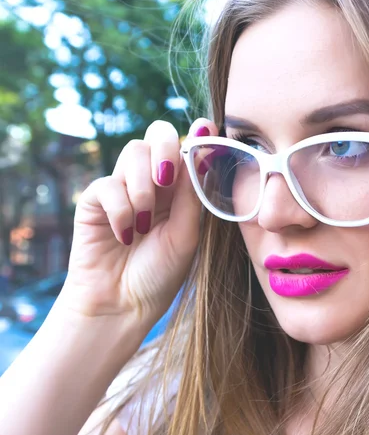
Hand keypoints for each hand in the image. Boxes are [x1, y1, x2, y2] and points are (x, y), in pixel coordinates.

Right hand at [60, 118, 217, 338]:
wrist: (122, 305)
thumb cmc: (160, 273)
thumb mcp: (187, 233)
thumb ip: (192, 192)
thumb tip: (203, 146)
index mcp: (180, 190)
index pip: (186, 147)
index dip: (197, 136)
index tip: (206, 130)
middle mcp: (153, 183)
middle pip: (157, 134)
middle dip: (165, 148)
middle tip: (167, 178)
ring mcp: (123, 189)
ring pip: (133, 153)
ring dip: (143, 187)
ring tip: (144, 224)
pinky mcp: (96, 200)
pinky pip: (108, 185)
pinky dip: (120, 210)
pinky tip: (125, 235)